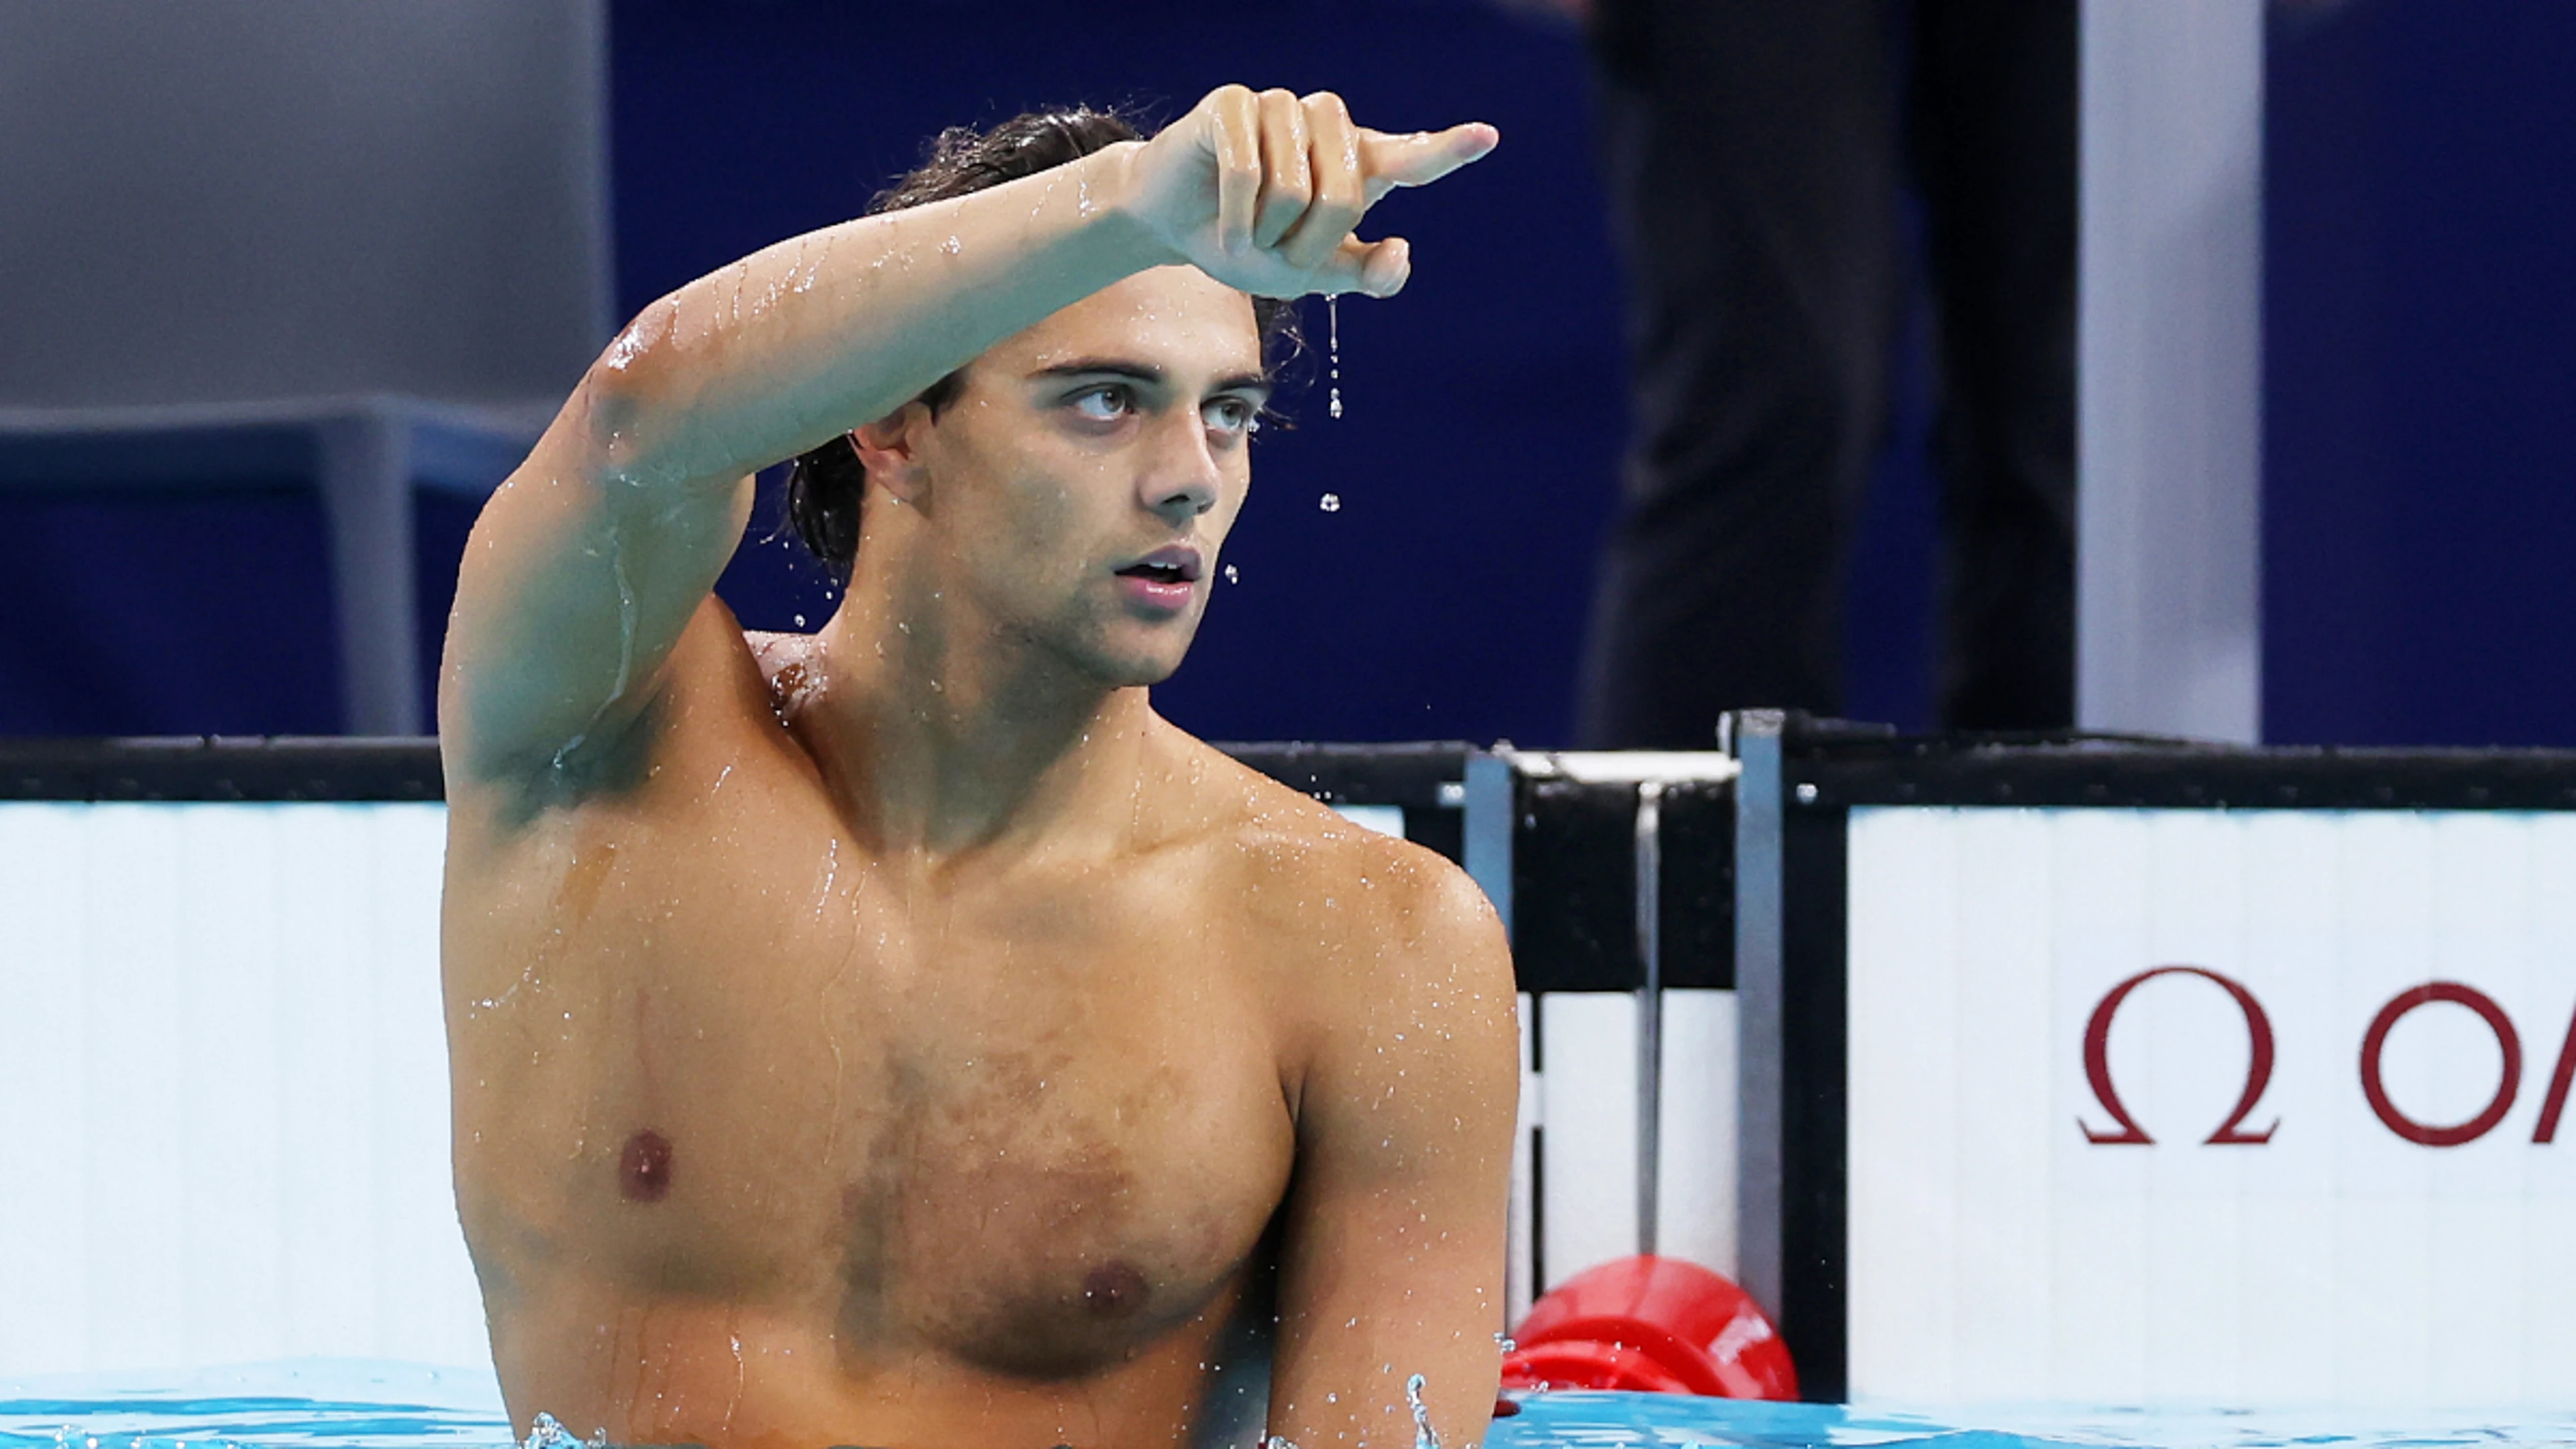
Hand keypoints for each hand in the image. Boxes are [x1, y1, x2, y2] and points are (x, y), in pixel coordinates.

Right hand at [1120, 86, 1497, 299]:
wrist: (1176, 226)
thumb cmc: (1250, 241)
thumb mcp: (1310, 274)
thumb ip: (1362, 274)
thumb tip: (1400, 250)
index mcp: (1358, 163)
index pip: (1410, 158)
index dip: (1447, 150)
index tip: (1486, 137)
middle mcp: (1327, 125)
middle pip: (1343, 198)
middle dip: (1304, 245)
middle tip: (1274, 251)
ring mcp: (1281, 107)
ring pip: (1294, 188)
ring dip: (1264, 231)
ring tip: (1246, 228)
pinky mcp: (1234, 104)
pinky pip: (1246, 174)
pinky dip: (1233, 218)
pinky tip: (1221, 223)